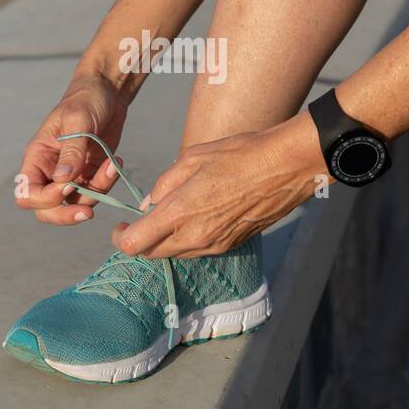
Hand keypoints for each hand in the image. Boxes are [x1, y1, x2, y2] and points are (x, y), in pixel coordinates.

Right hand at [15, 72, 128, 225]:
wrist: (108, 92)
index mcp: (37, 157)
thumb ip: (71, 151)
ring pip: (74, 205)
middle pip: (46, 211)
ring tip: (112, 166)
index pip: (27, 194)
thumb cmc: (86, 99)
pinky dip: (107, 185)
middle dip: (66, 215)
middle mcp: (50, 171)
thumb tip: (63, 181)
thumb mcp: (78, 121)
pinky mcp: (89, 175)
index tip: (69, 185)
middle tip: (88, 212)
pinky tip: (115, 163)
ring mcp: (71, 176)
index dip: (46, 199)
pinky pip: (95, 193)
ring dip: (95, 194)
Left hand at [111, 113, 326, 257]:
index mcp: (181, 212)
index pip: (135, 243)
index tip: (121, 226)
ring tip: (169, 215)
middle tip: (140, 222)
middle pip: (152, 254)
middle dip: (140, 241)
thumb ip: (165, 183)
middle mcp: (196, 236)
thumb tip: (151, 204)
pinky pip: (198, 250)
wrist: (287, 167)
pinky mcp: (231, 245)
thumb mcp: (194, 157)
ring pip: (176, 254)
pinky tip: (195, 217)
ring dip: (165, 241)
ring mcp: (215, 245)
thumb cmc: (241, 154)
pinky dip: (187, 239)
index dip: (120, 238)